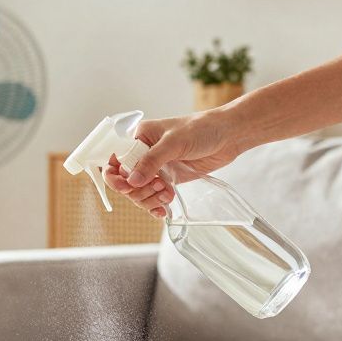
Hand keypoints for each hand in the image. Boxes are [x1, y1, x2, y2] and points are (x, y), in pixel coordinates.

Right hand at [102, 112, 243, 217]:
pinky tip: (163, 211)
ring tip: (167, 194)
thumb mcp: (174, 142)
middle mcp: (143, 154)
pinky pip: (153, 198)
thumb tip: (132, 180)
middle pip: (124, 181)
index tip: (126, 186)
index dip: (114, 176)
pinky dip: (155, 206)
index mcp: (139, 138)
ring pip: (138, 193)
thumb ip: (151, 161)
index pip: (114, 159)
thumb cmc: (201, 129)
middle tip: (157, 187)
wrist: (228, 136)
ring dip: (149, 199)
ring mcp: (155, 169)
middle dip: (138, 190)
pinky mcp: (168, 180)